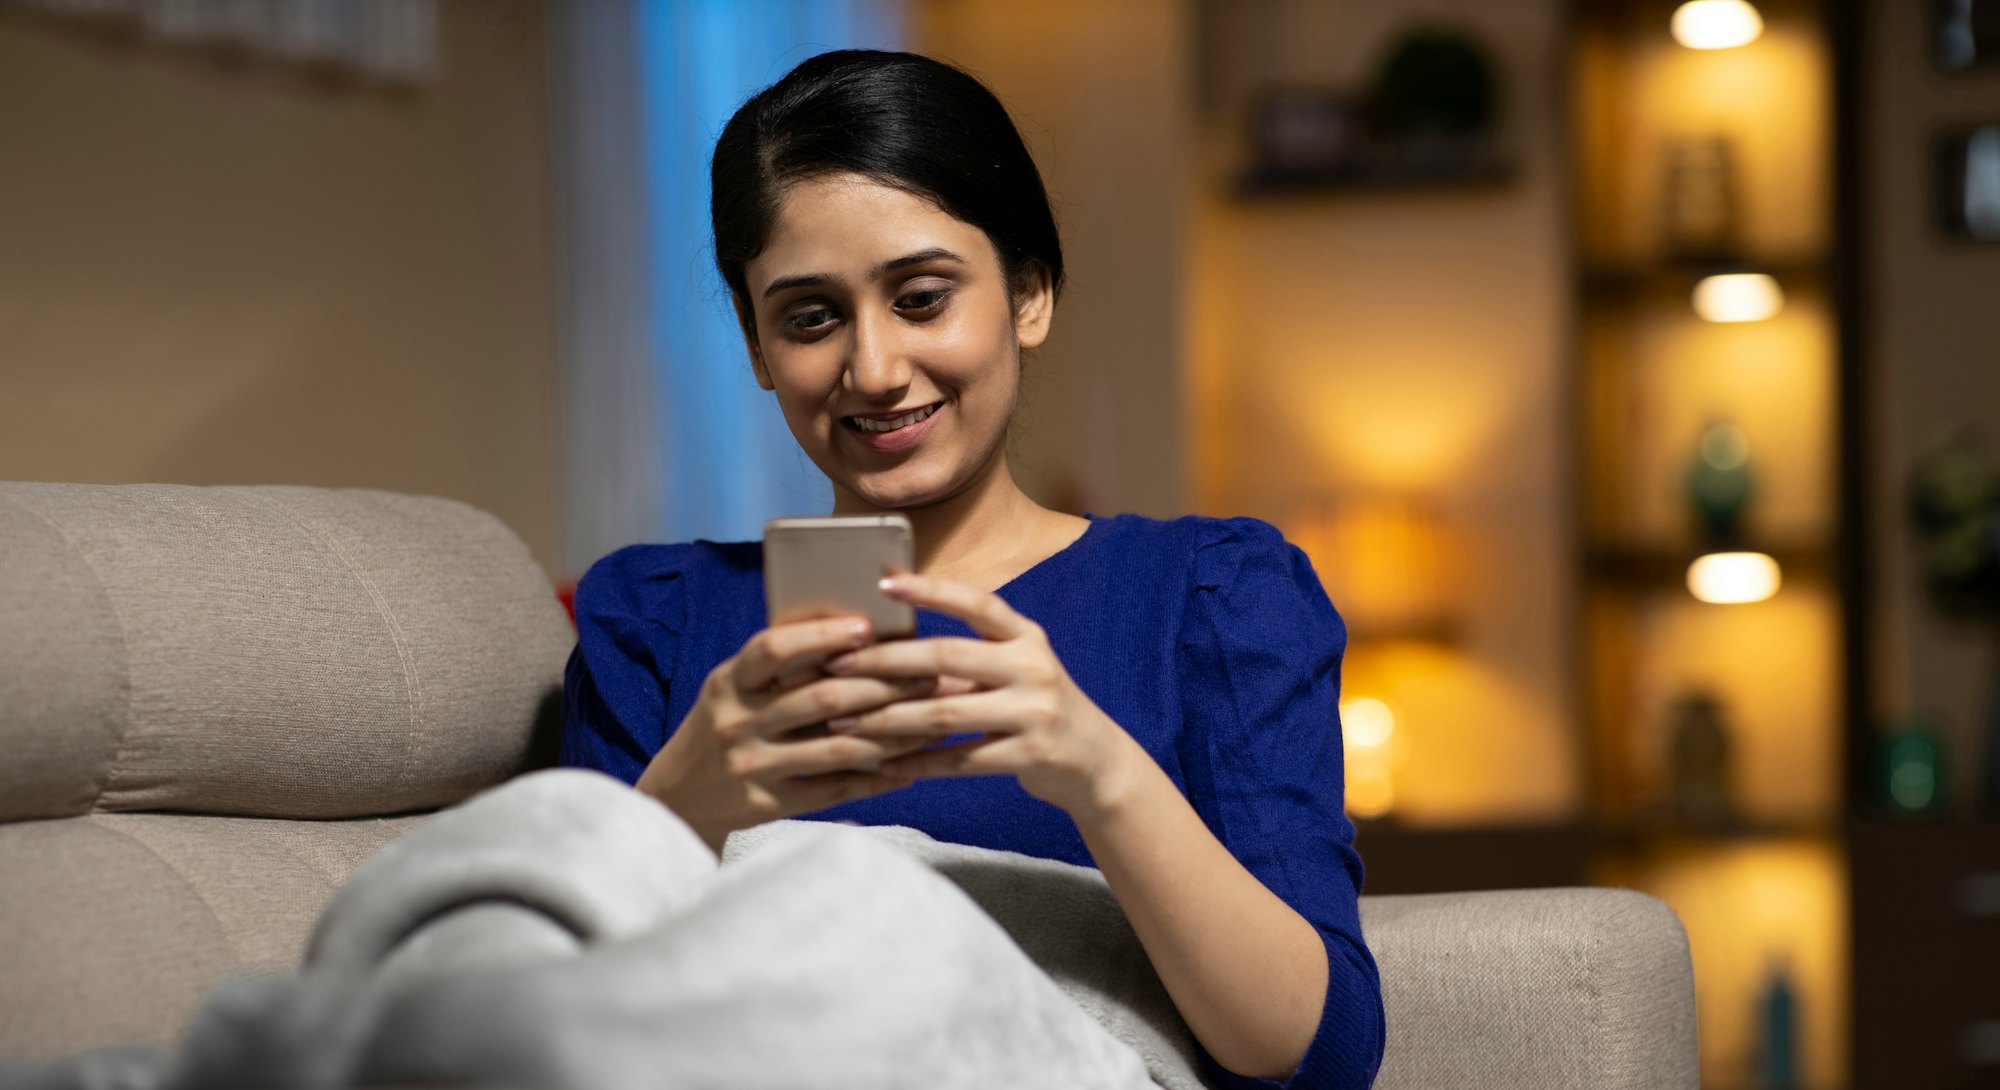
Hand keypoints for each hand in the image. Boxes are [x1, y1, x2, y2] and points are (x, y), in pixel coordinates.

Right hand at [635, 615, 954, 853]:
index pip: (773, 649)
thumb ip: (779, 666)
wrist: (677, 796)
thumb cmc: (723, 726)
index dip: (820, 635)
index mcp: (730, 682)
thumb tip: (854, 632)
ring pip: (836, 747)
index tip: (867, 627)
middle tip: (930, 675)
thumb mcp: (734, 689)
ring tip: (932, 722)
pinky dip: (874, 779)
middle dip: (883, 685)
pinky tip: (907, 769)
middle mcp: (737, 721)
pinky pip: (832, 789)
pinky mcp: (766, 803)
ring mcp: (752, 765)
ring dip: (891, 734)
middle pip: (821, 698)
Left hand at [821, 574, 1144, 821]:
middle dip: (885, 661)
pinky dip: (917, 763)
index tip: (885, 582)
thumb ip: (969, 657)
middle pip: (946, 657)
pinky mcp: (1029, 755)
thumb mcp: (1017, 670)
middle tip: (836, 664)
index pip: (976, 602)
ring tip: (844, 724)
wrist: (1096, 762)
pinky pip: (959, 760)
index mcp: (1026, 636)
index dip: (931, 590)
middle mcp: (1033, 666)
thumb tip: (892, 648)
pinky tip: (882, 764)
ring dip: (887, 719)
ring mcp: (1034, 711)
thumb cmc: (1038, 707)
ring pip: (944, 714)